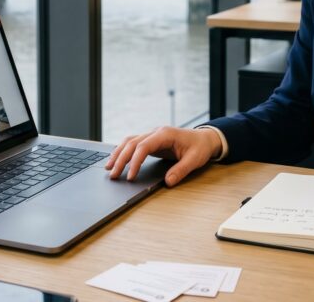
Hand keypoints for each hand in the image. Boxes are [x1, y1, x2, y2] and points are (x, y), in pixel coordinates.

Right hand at [105, 126, 221, 186]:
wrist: (204, 138)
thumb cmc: (200, 147)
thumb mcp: (194, 160)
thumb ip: (181, 170)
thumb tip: (168, 182)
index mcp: (165, 134)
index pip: (143, 146)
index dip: (134, 161)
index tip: (130, 176)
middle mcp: (156, 132)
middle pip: (132, 143)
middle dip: (121, 159)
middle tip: (113, 175)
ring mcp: (152, 135)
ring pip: (129, 141)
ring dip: (118, 153)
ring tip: (108, 168)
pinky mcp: (151, 140)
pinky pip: (133, 143)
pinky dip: (123, 151)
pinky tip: (116, 159)